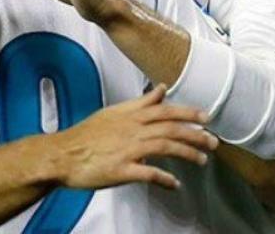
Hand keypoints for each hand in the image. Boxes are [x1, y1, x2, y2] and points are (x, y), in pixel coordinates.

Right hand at [49, 85, 217, 189]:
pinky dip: (164, 178)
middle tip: (213, 142)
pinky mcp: (120, 169)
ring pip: (164, 146)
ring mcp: (126, 149)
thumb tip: (160, 90)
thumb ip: (140, 103)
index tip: (206, 117)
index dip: (188, 113)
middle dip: (195, 134)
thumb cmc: (85, 136)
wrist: (62, 155)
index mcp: (129, 115)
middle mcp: (131, 129)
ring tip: (201, 160)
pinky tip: (174, 184)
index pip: (164, 109)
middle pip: (170, 127)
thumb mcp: (113, 112)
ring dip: (187, 153)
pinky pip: (148, 173)